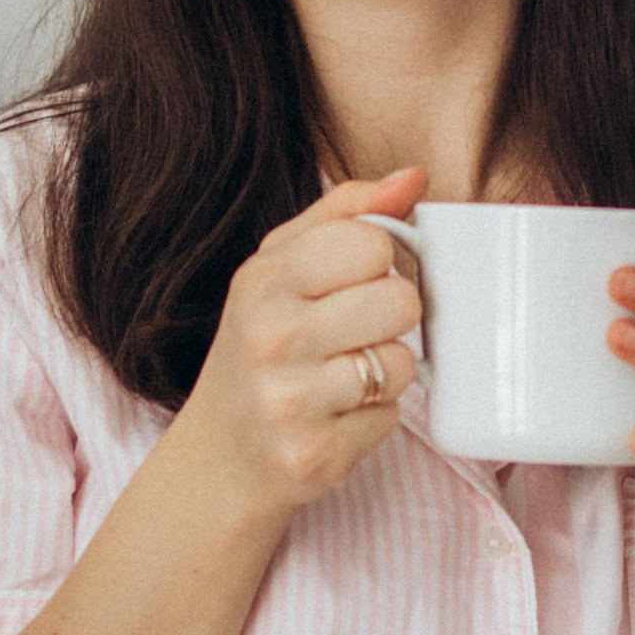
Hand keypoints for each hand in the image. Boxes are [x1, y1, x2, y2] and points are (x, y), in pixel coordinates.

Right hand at [171, 169, 426, 523]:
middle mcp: (270, 338)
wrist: (221, 457)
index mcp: (263, 280)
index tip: (354, 281)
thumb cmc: (261, 347)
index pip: (371, 242)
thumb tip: (413, 177)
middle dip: (389, 319)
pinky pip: (389, 420)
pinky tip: (334, 418)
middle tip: (351, 334)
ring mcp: (290, 401)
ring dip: (384, 374)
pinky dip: (371, 419)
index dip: (379, 261)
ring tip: (341, 379)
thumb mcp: (281, 267)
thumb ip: (344, 214)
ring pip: (401, 364)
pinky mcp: (314, 455)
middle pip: (399, 301)